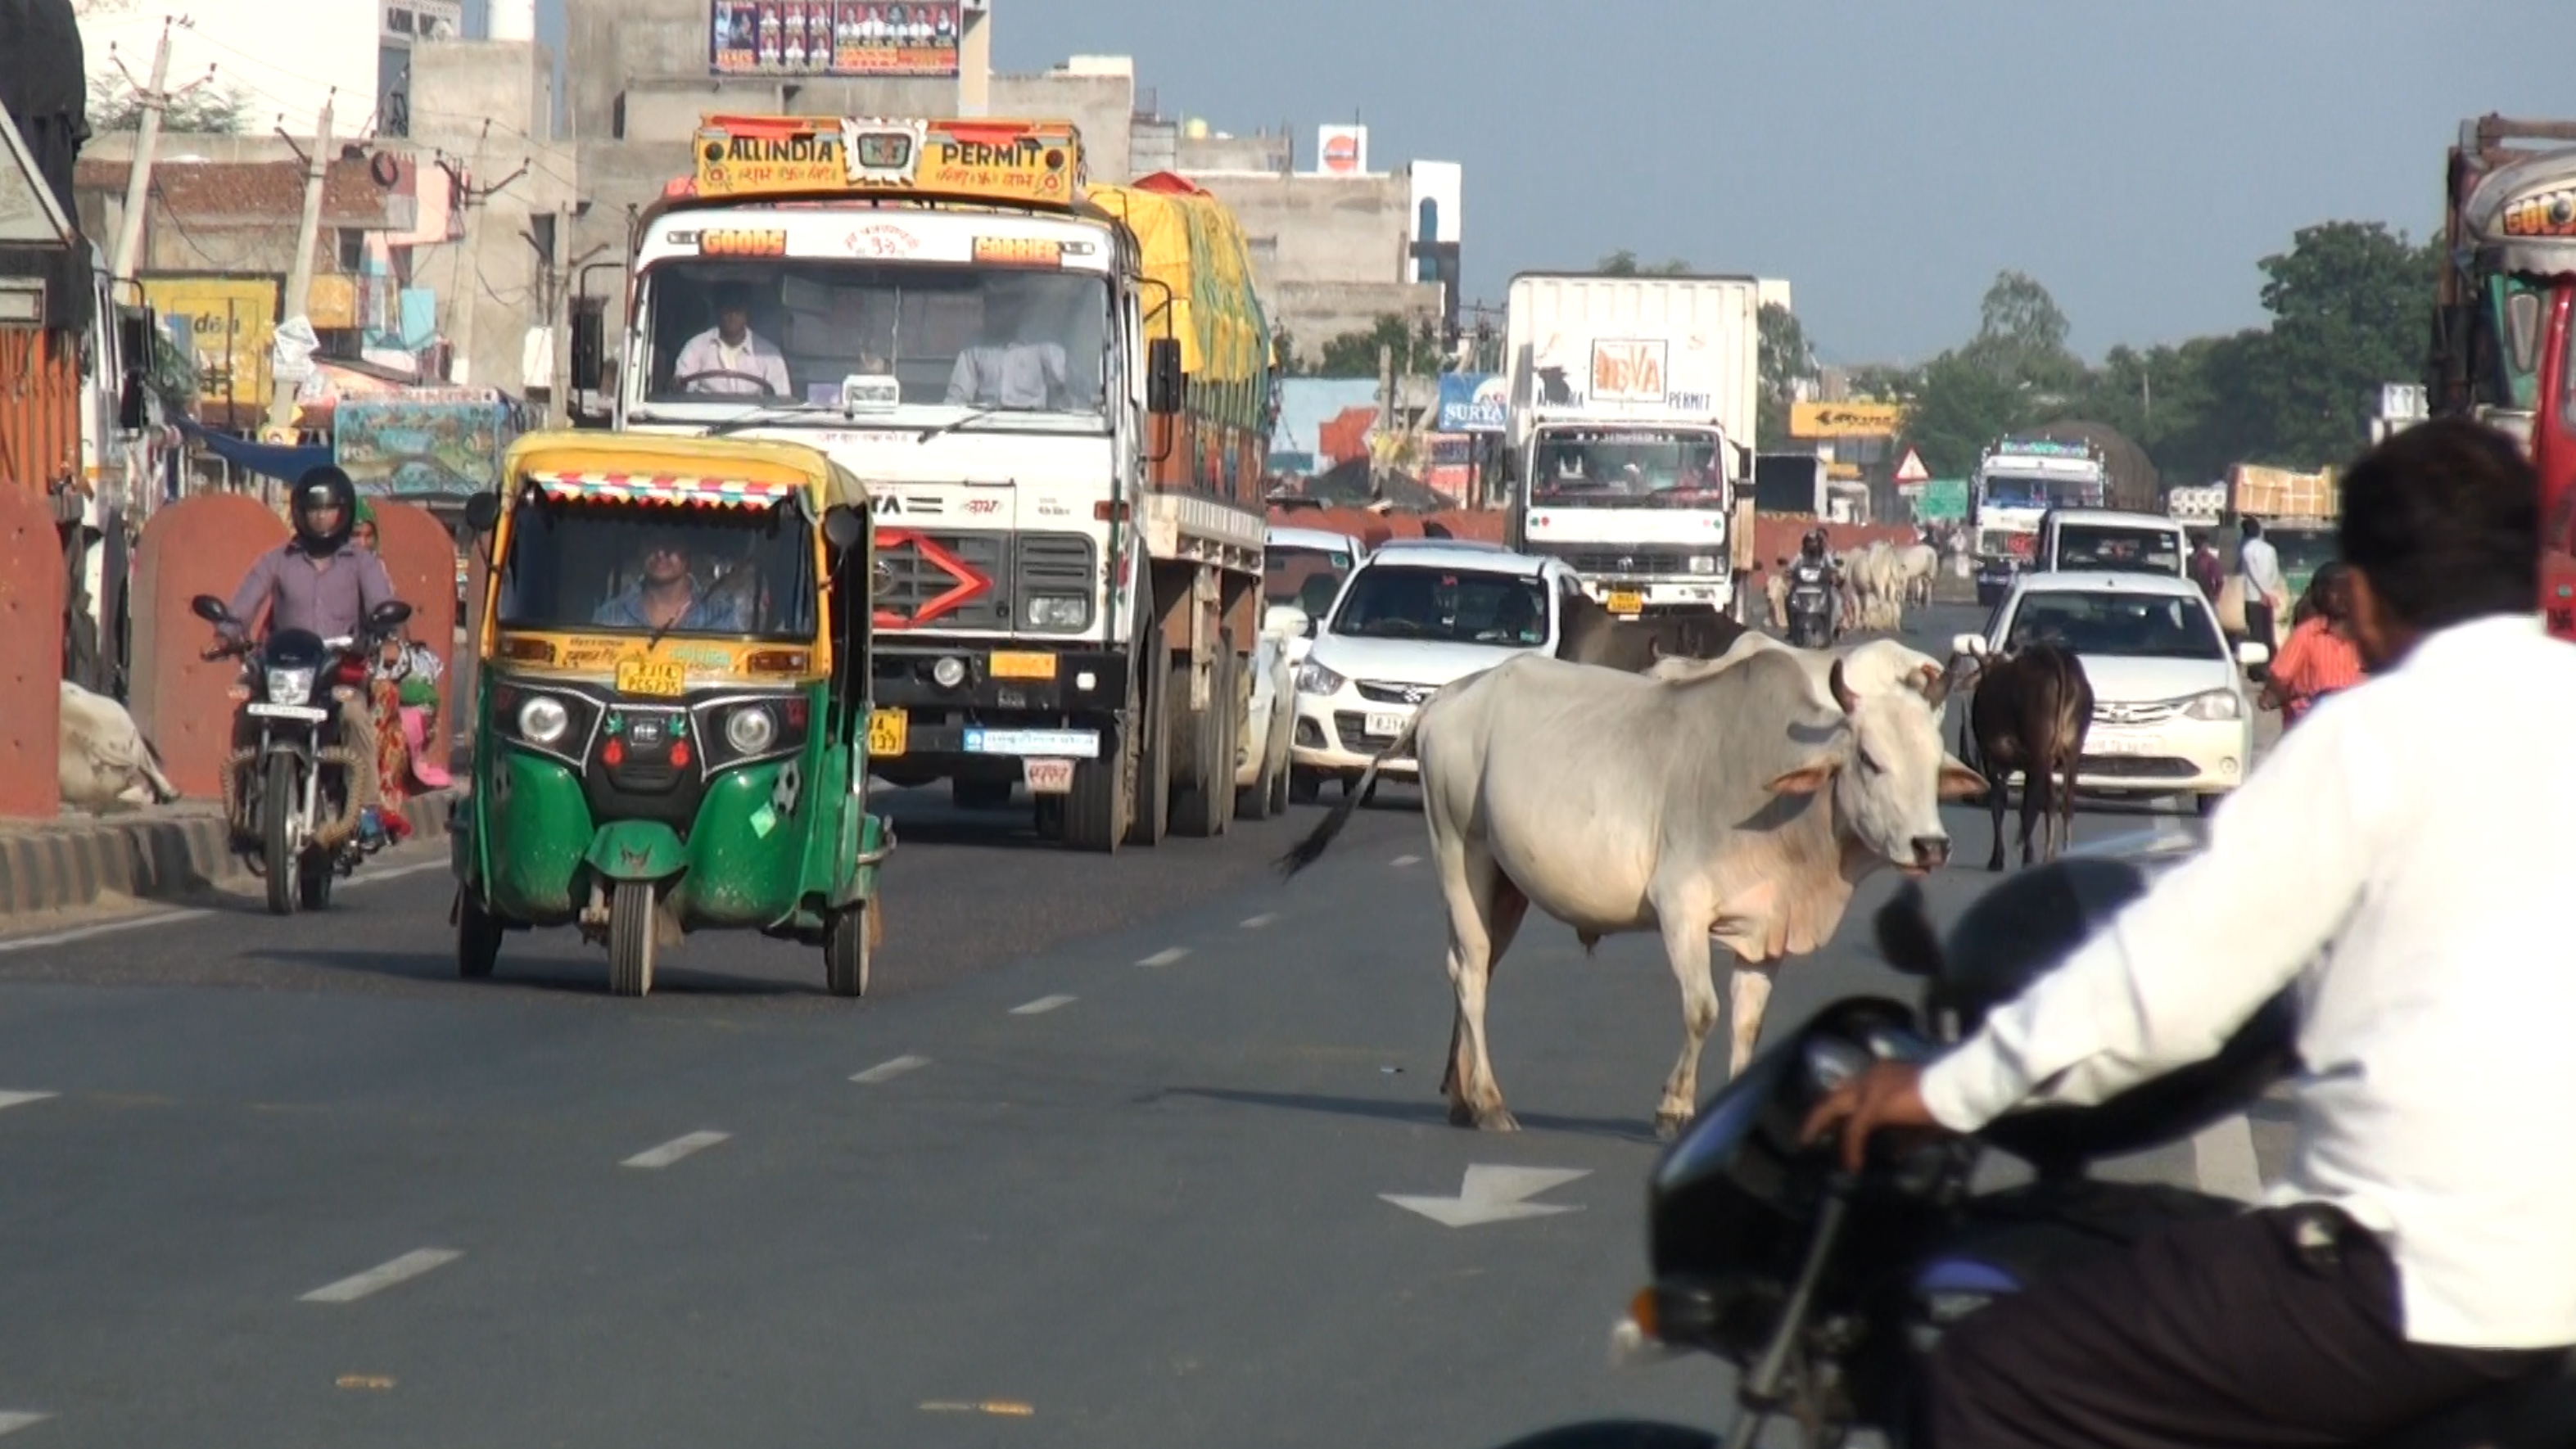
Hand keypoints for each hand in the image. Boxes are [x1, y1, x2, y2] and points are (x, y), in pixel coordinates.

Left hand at [1800, 1061, 1945, 1172]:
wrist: (1959, 1089)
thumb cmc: (1946, 1102)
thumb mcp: (1922, 1123)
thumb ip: (1906, 1137)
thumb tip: (1895, 1155)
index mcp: (1882, 1076)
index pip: (1850, 1091)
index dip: (1838, 1110)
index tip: (1830, 1128)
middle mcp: (1872, 1076)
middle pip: (1834, 1095)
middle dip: (1819, 1116)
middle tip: (1806, 1137)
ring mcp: (1871, 1087)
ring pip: (1834, 1107)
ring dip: (1819, 1127)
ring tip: (1808, 1145)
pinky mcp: (1875, 1104)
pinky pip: (1855, 1129)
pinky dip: (1851, 1147)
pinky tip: (1852, 1164)